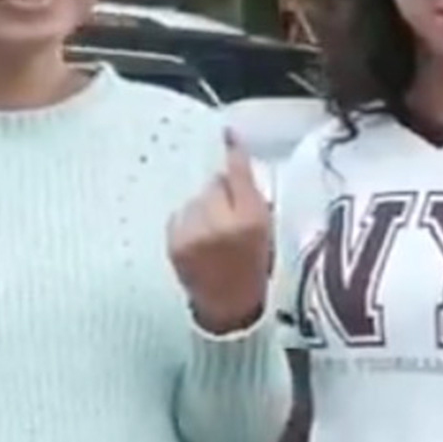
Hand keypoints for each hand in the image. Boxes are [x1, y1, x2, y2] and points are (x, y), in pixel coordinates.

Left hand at [169, 132, 271, 333]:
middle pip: (214, 184)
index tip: (228, 133)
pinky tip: (200, 242)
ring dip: (204, 208)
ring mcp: (193, 232)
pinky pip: (181, 214)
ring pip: (196, 199)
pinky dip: (189, 222)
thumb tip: (234, 162)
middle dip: (221, 193)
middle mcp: (219, 223)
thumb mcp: (267, 231)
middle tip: (231, 216)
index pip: (238, 175)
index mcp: (251, 220)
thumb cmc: (255, 267)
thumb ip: (253, 198)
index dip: (234, 152)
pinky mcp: (174, 241)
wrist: (230, 308)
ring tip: (214, 233)